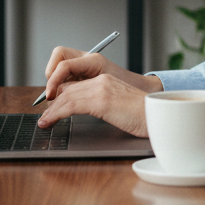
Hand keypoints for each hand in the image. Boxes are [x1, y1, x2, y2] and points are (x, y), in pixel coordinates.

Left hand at [37, 46, 162, 134]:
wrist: (160, 116)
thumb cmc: (145, 116)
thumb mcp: (120, 108)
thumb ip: (105, 105)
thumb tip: (91, 113)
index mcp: (107, 81)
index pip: (76, 86)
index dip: (61, 97)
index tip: (53, 110)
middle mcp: (102, 81)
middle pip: (68, 89)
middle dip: (53, 104)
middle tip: (45, 118)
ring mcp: (101, 89)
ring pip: (66, 96)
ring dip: (51, 111)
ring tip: (44, 123)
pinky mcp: (101, 100)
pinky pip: (70, 105)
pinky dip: (55, 114)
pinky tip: (49, 122)